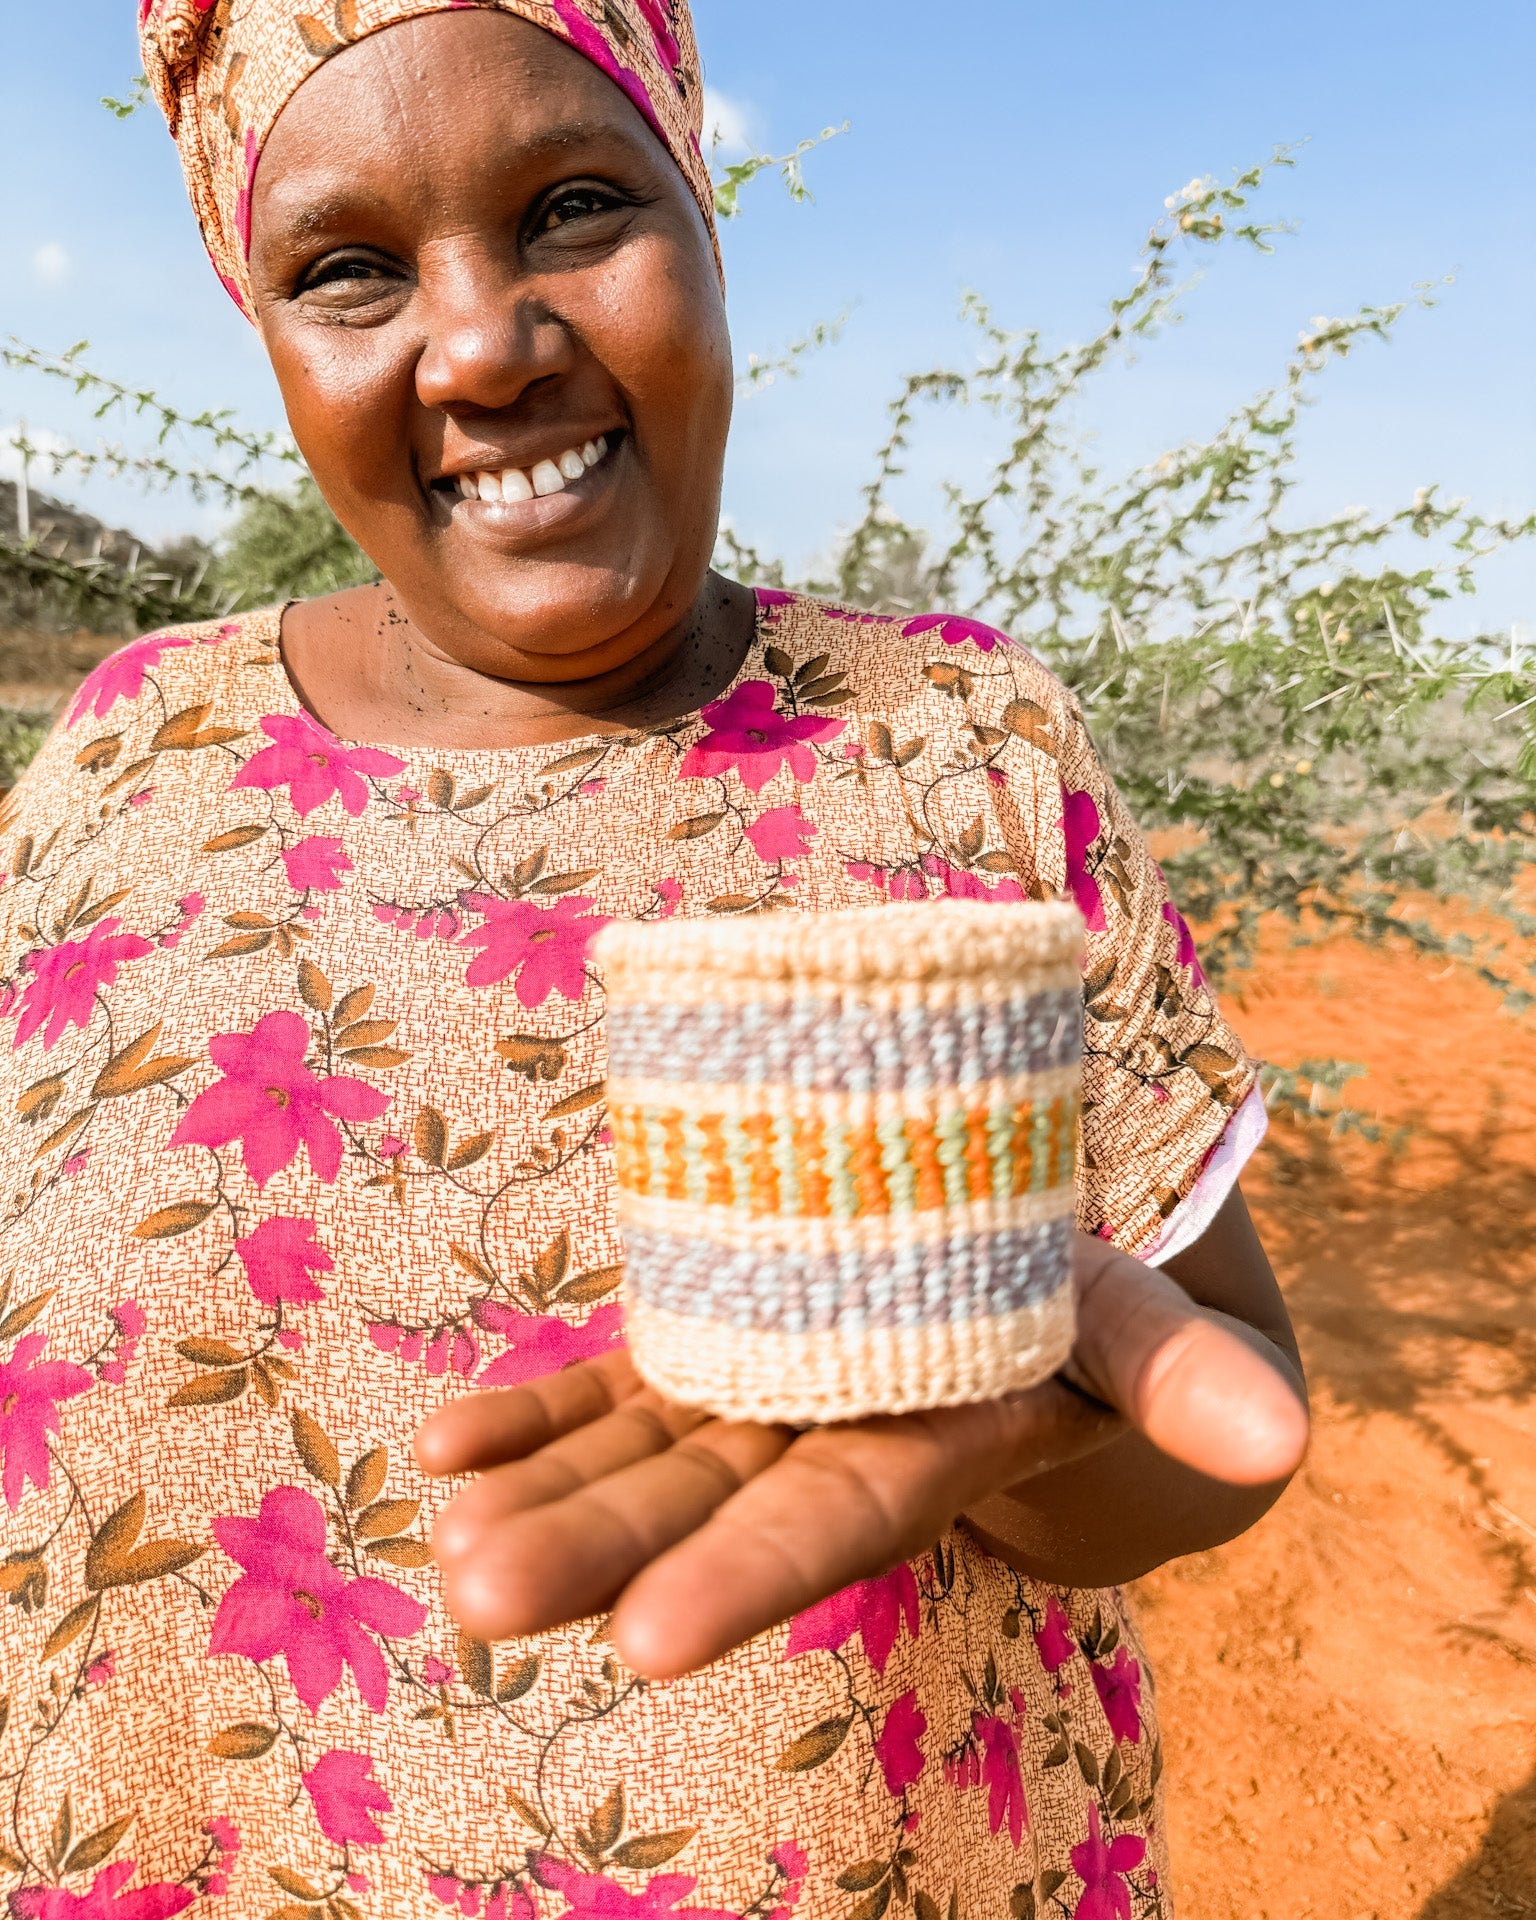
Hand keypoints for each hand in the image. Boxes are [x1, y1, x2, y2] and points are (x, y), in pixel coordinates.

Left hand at [415, 1231, 1308, 1679]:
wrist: (1005, 1270)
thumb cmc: (1082, 1305)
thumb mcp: (1132, 1322)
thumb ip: (1185, 1374)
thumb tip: (1280, 1441)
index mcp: (919, 1450)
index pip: (830, 1527)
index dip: (750, 1575)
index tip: (652, 1639)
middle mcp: (815, 1443)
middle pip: (698, 1508)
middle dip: (598, 1554)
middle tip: (484, 1599)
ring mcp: (746, 1401)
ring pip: (634, 1460)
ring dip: (539, 1496)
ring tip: (445, 1545)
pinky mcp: (701, 1355)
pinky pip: (608, 1390)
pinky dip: (533, 1415)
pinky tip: (446, 1444)